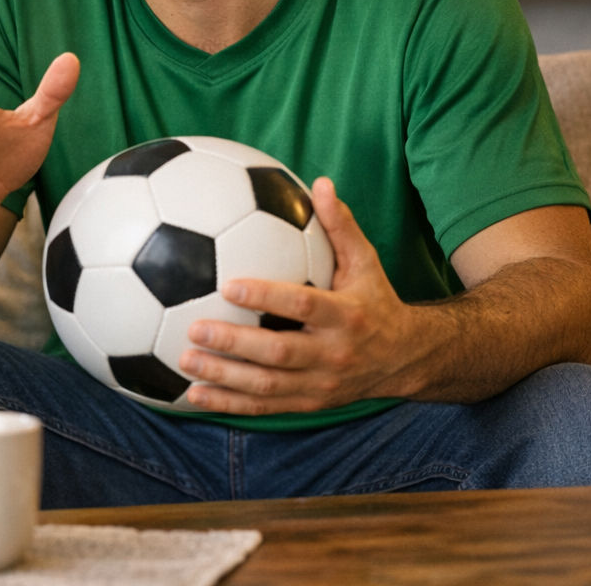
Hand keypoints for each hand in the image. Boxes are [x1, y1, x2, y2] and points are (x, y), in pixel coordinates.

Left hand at [178, 177, 418, 414]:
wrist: (406, 359)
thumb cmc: (375, 300)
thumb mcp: (366, 263)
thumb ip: (341, 226)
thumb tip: (320, 183)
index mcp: (346, 316)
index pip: (303, 305)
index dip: (266, 297)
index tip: (228, 285)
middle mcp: (333, 354)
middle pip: (279, 352)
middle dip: (235, 344)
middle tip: (194, 328)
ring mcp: (321, 385)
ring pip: (267, 386)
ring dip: (223, 377)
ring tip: (184, 361)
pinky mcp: (309, 404)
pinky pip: (265, 408)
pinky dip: (229, 405)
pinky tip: (193, 396)